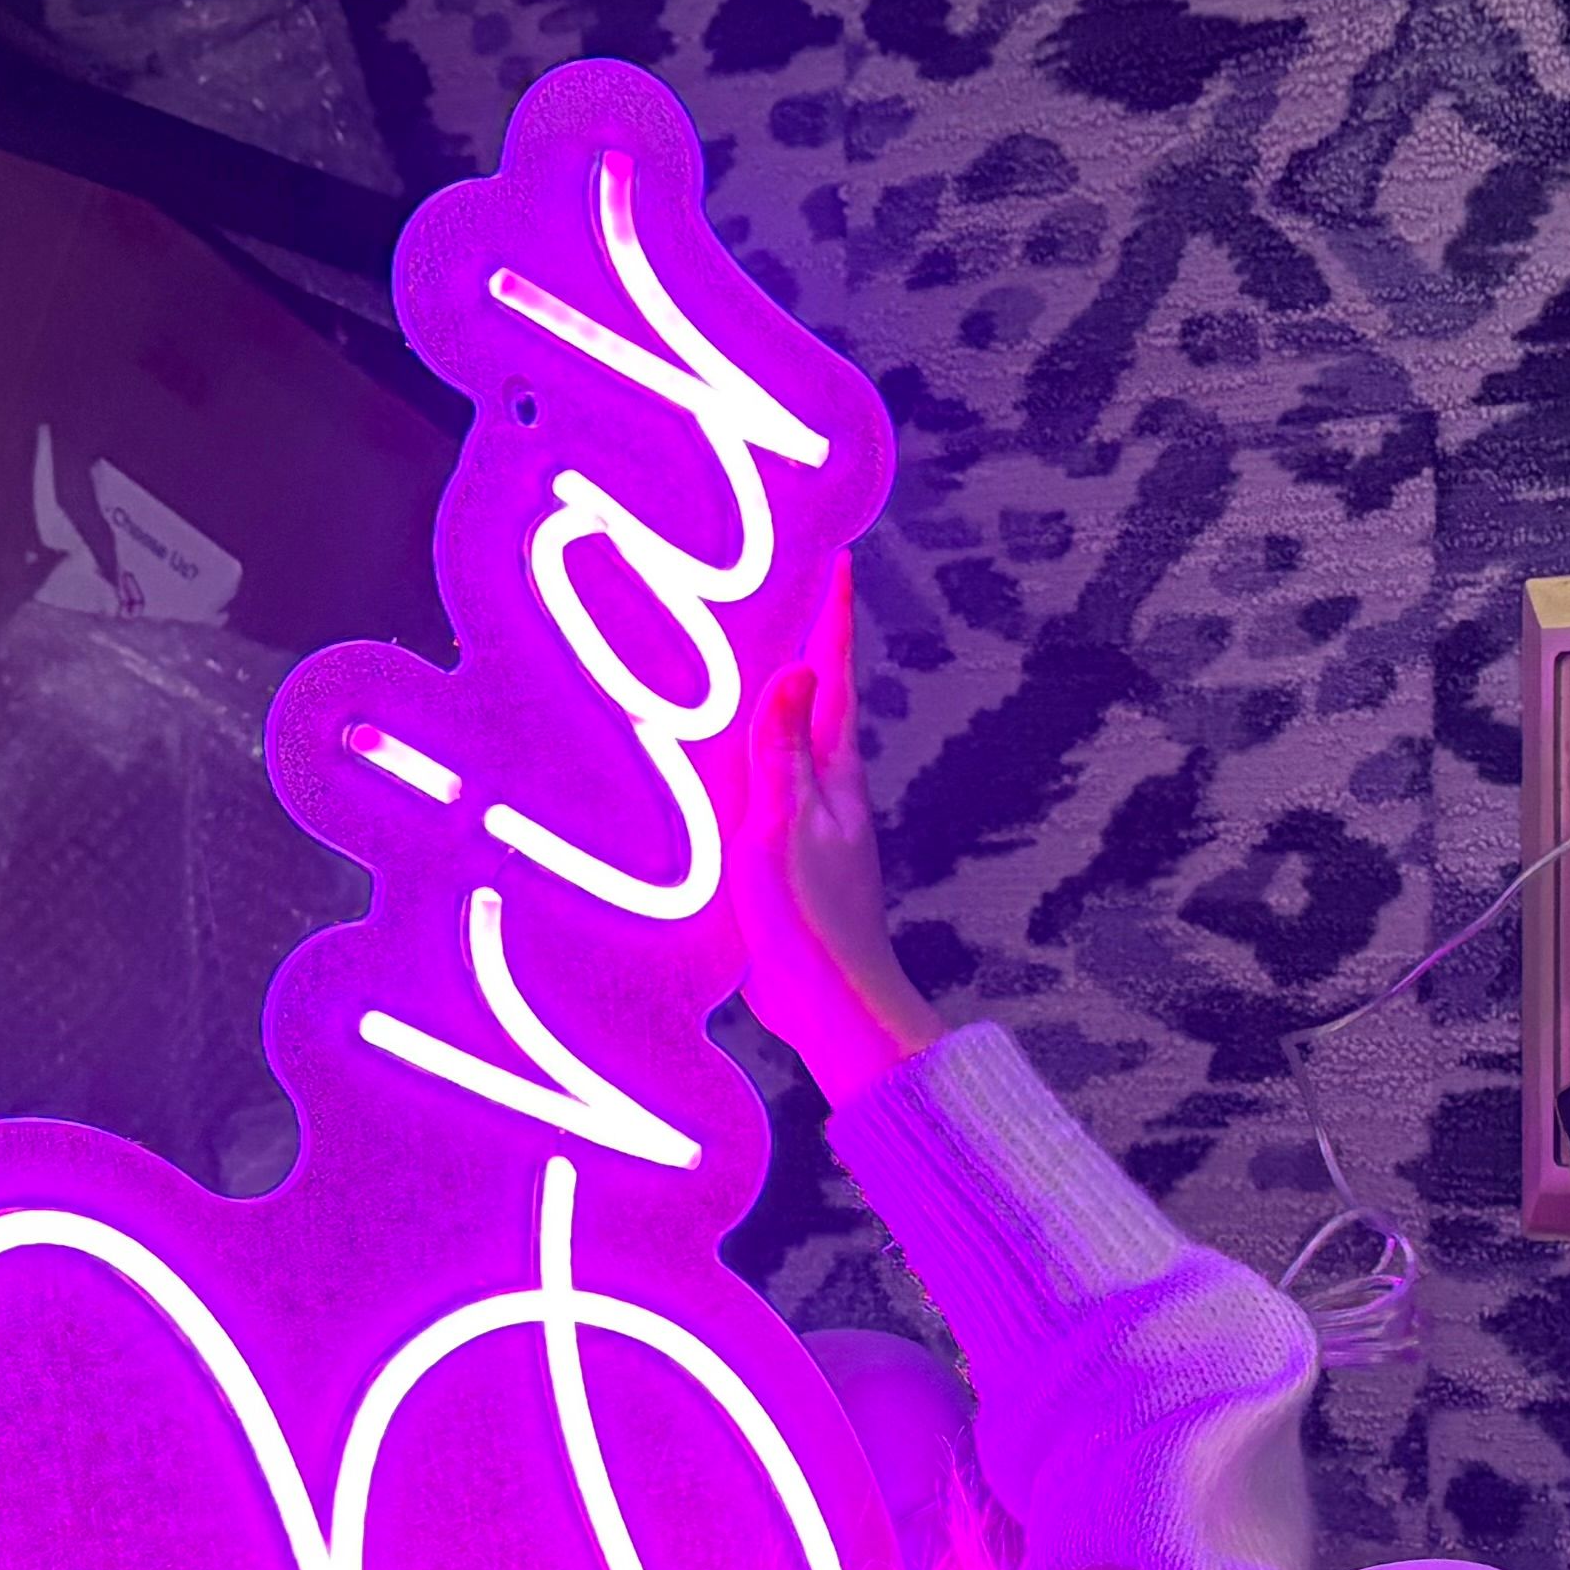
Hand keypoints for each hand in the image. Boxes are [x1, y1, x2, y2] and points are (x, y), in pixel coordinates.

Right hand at [719, 568, 938, 1092]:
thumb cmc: (811, 923)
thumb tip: (798, 668)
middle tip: (794, 592)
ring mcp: (816, 829)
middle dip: (808, 647)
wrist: (832, 1009)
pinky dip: (755, 762)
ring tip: (755, 662)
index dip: (832, 621)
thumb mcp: (783, 828)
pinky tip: (730, 767)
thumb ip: (782, 753)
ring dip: (780, 703)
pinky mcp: (794, 863)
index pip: (832, 680)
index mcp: (835, 777)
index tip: (839, 560)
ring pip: (794, 747)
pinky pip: (771, 792)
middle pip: (818, 704)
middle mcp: (833, 794)